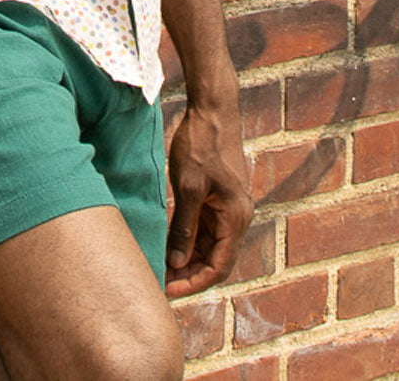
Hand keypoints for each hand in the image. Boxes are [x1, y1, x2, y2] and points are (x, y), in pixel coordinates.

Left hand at [165, 101, 253, 298]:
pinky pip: (207, 227)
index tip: (168, 289)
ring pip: (210, 244)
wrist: (212, 109)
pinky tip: (168, 242)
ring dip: (188, 257)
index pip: (219, 266)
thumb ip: (184, 227)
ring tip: (161, 264)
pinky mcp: (220, 196)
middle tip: (160, 279)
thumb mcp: (188, 187)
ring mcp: (230, 206)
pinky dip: (189, 238)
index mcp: (236, 216)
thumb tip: (176, 262)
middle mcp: (238, 216)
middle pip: (216, 259)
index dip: (194, 282)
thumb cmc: (200, 144)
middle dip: (189, 272)